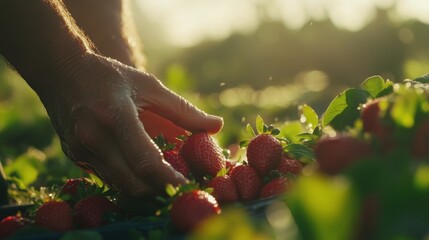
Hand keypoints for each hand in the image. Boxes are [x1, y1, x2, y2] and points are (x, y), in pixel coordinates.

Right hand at [40, 52, 222, 196]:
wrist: (60, 72)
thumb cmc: (109, 76)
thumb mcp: (149, 85)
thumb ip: (183, 110)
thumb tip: (216, 125)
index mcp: (114, 115)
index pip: (145, 161)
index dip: (168, 178)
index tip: (186, 183)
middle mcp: (93, 138)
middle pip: (132, 183)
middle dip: (159, 189)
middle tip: (179, 185)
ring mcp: (81, 151)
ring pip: (120, 186)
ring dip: (145, 189)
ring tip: (165, 181)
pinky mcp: (75, 157)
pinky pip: (108, 178)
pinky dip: (128, 181)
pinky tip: (142, 173)